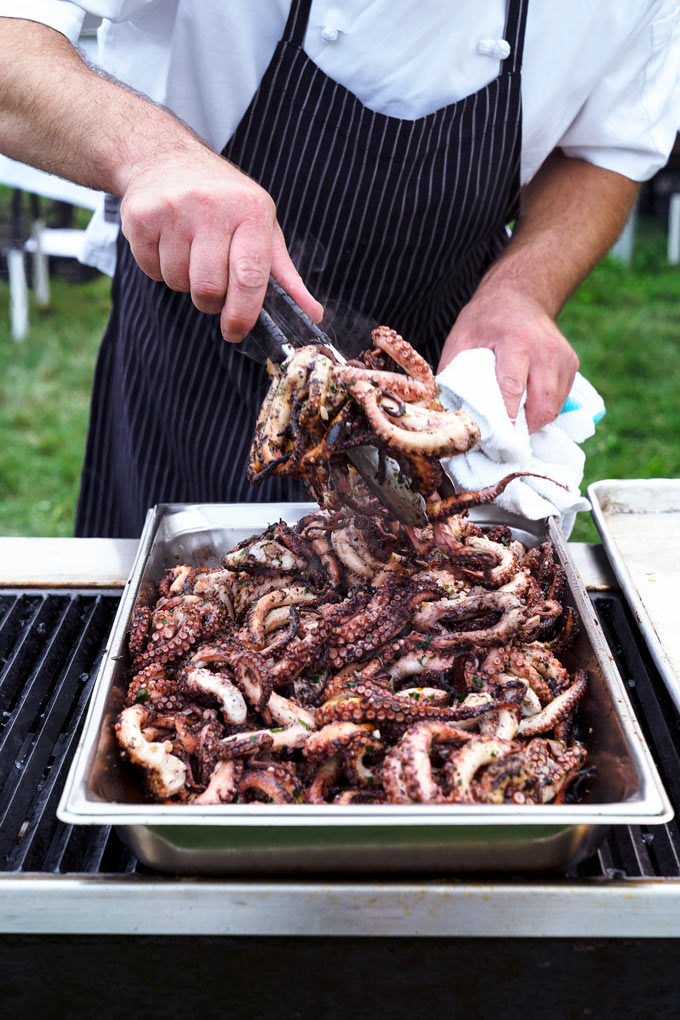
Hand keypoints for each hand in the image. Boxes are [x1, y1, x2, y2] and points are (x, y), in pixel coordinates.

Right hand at [120, 150, 322, 340]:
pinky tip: (168, 242)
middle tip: (213, 284)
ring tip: (190, 253)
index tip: (236, 332)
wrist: (166, 157)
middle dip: (211, 301)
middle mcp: (212, 206)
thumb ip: (285, 276)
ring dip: (184, 282)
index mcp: (250, 210)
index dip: (242, 314)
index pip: (249, 276)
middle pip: (209, 288)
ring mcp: (173, 209)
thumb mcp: (261, 228)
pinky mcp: (140, 216)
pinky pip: (151, 270)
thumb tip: (314, 314)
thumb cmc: (224, 202)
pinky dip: (159, 268)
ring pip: (178, 282)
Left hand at [437, 281, 578, 432]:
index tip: (491, 438)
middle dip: (522, 428)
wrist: (520, 294)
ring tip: (512, 426)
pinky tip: (525, 409)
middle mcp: (546, 350)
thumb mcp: (462, 336)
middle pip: (541, 404)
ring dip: (533, 423)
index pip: (513, 388)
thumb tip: (446, 408)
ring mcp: (563, 358)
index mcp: (517, 341)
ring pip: (554, 407)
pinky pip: (560, 400)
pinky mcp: (572, 364)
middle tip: (501, 439)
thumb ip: (453, 370)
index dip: (504, 418)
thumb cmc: (486, 318)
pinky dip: (543, 411)